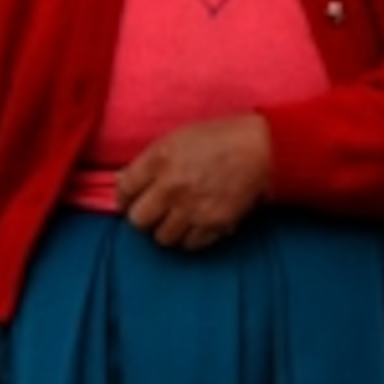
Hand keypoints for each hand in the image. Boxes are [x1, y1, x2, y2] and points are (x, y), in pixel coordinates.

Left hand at [118, 116, 272, 251]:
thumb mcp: (176, 139)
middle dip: (143, 218)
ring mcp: (192, 209)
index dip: (124, 198)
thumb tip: (125, 182)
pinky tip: (196, 225)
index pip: (124, 190)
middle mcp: (171, 187)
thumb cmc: (218, 139)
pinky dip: (190, 238)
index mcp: (159, 160)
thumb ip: (149, 161)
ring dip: (167, 230)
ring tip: (177, 220)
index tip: (131, 201)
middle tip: (153, 213)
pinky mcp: (213, 225)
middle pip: (138, 221)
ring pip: (163, 238)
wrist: (259, 149)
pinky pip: (190, 244)